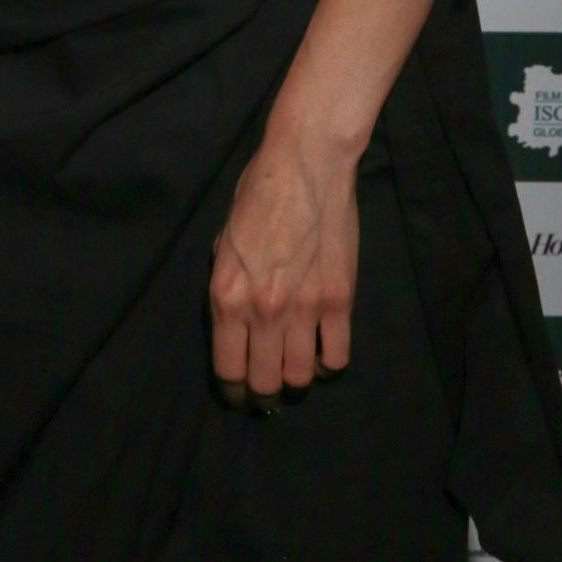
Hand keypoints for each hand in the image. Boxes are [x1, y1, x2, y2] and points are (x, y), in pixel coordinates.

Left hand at [208, 135, 358, 408]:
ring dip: (295, 380)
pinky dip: (328, 364)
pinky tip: (321, 352)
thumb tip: (233, 315)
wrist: (306, 167)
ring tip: (293, 371)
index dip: (232, 390)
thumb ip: (228, 283)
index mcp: (226, 296)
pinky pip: (336, 358)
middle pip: (265, 384)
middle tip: (266, 390)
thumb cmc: (257, 194)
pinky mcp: (339, 302)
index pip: (228, 370)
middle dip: (263, 394)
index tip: (238, 394)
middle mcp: (263, 312)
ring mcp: (304, 310)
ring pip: (300, 378)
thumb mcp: (223, 240)